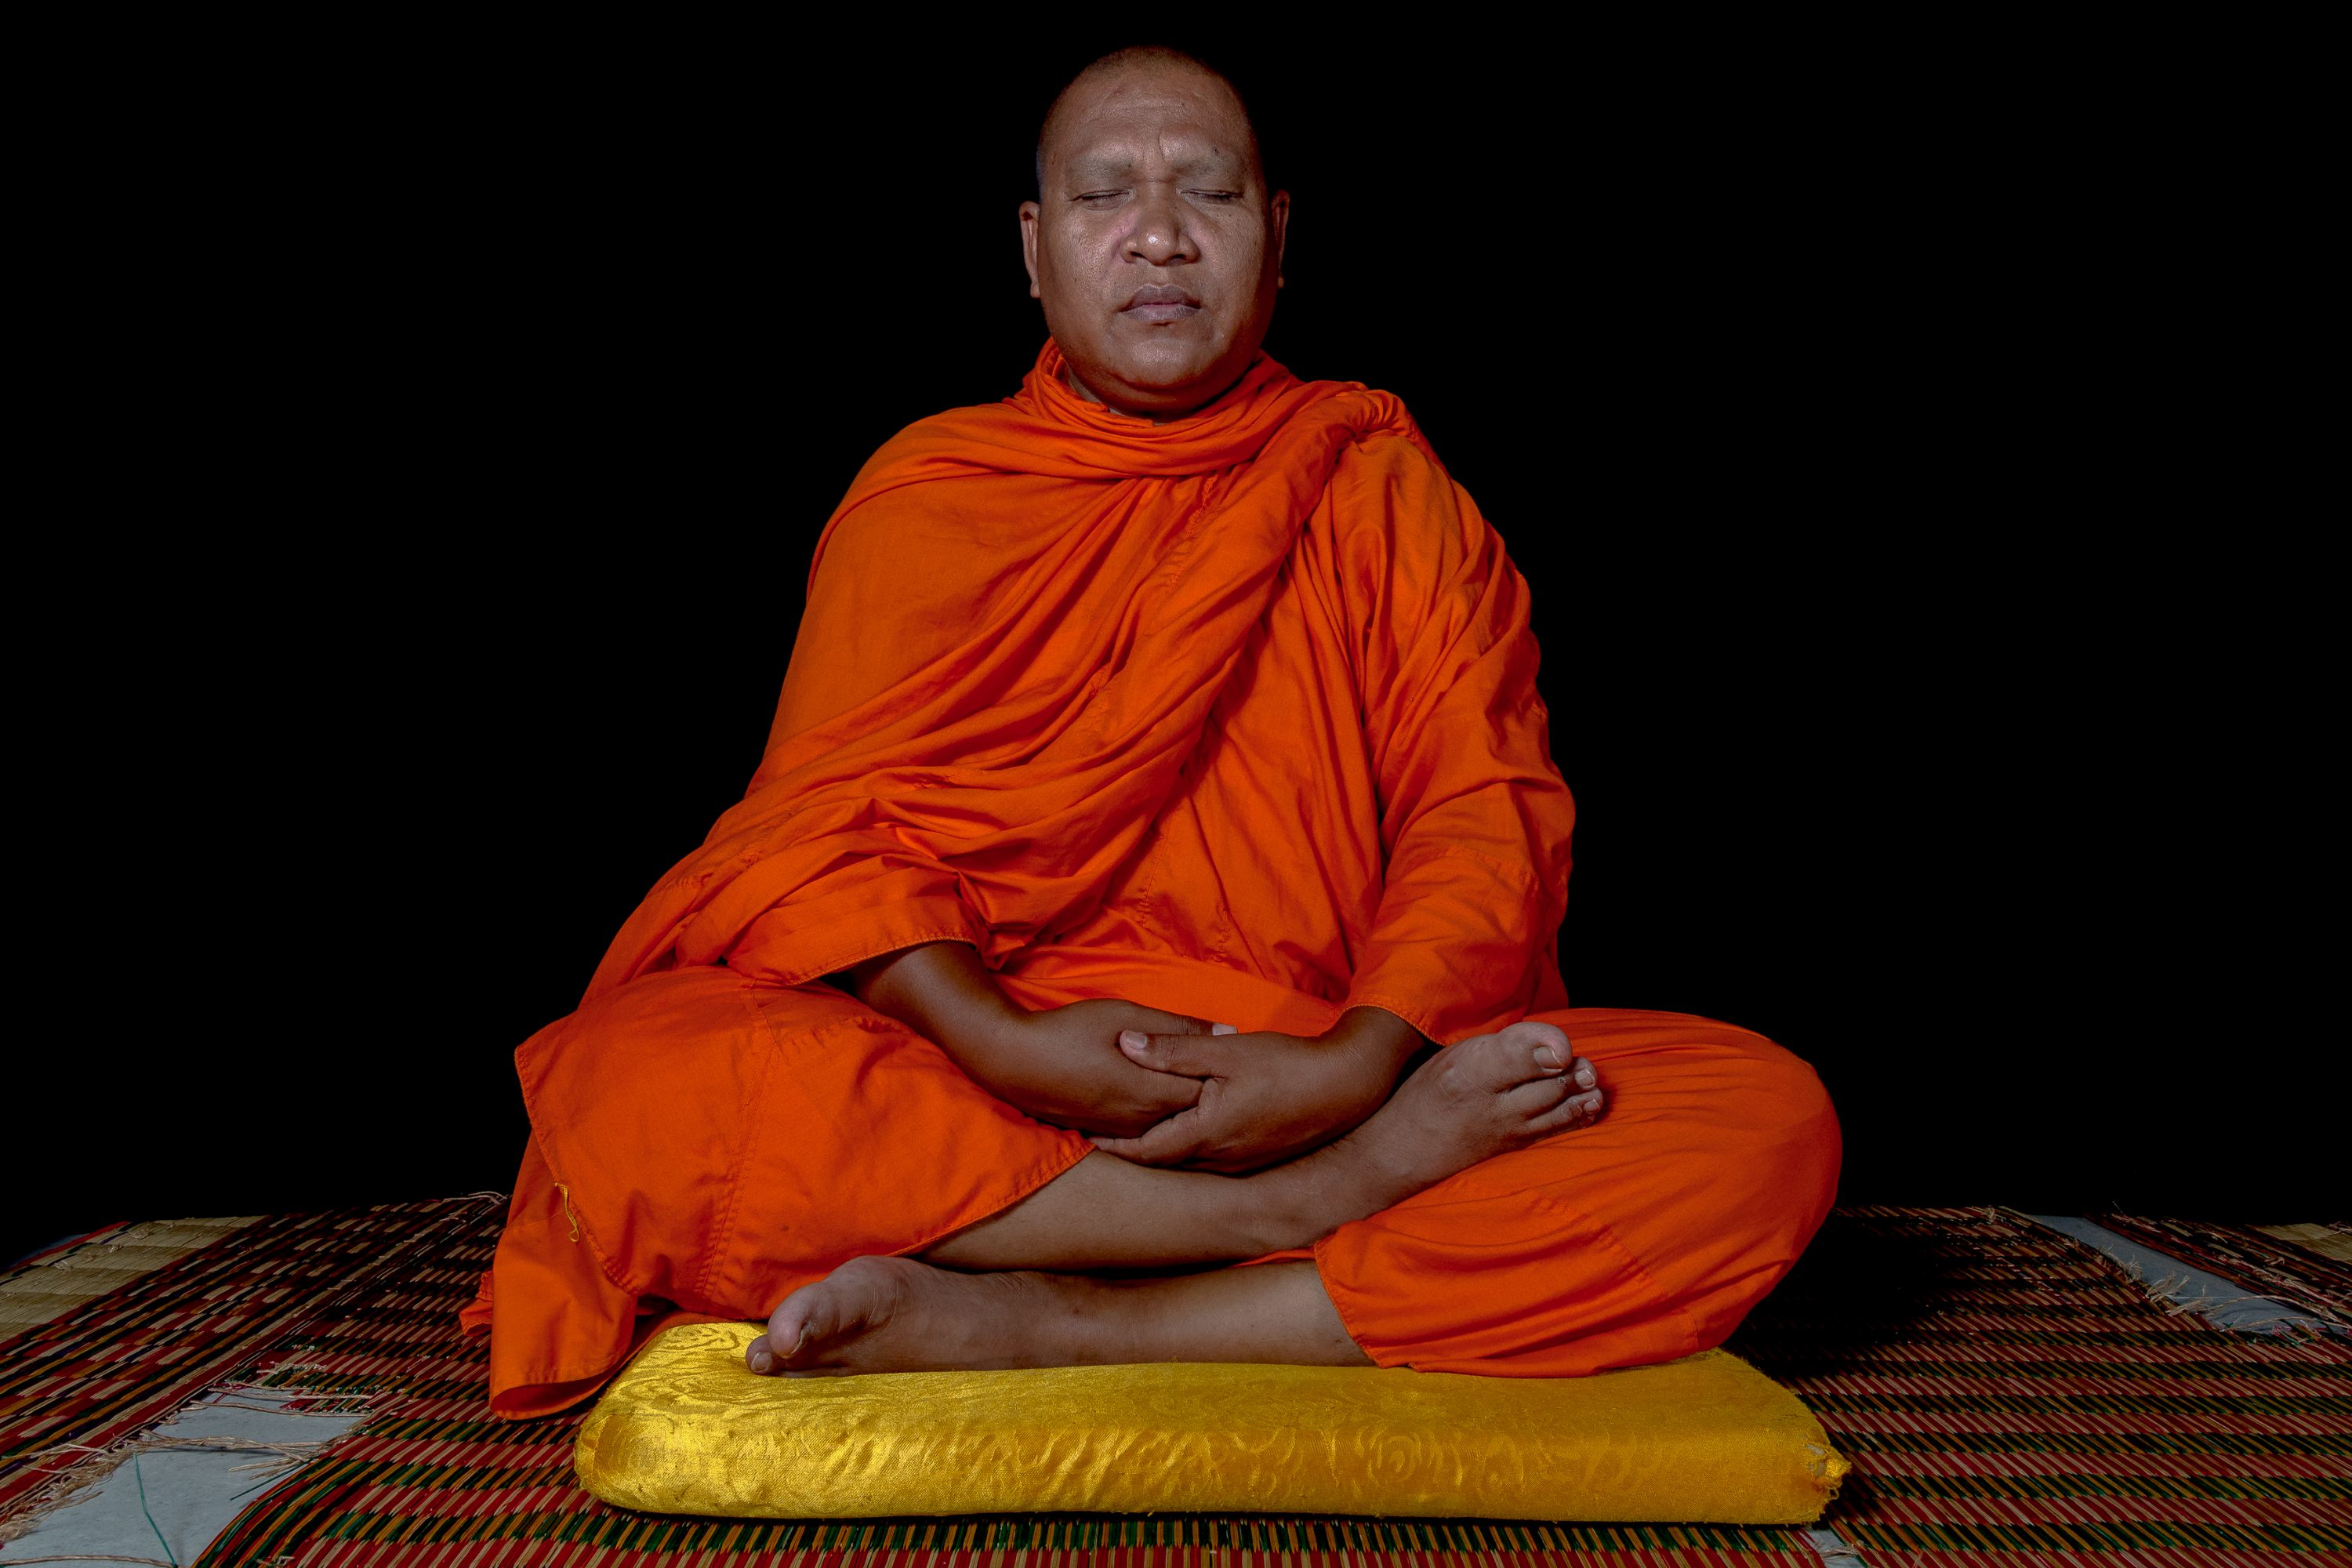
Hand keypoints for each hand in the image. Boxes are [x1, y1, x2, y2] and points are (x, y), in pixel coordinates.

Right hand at [971, 998, 1238, 1138]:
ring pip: (1168, 1127)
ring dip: (1182, 1109)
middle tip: (1221, 1072)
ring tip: (1187, 1083)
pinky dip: (1157, 1120)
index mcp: (1150, 1093)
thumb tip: (1228, 1031)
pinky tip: (1155, 1100)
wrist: (1009, 1060)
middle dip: (1208, 1095)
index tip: (1229, 1058)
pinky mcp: (1103, 1135)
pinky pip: (1143, 1134)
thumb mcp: (1125, 1015)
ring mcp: (1120, 1134)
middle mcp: (1140, 1123)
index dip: (1221, 1075)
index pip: (1207, 1093)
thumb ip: (1177, 1028)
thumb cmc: (1068, 1031)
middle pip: (1191, 1114)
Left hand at [1085, 1014, 1416, 1172]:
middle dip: (1131, 1150)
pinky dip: (1189, 1148)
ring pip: (1188, 1163)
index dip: (1113, 1145)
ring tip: (1134, 1134)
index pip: (1145, 1151)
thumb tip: (1126, 1043)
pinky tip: (1187, 1131)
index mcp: (1206, 1135)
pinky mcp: (1260, 1158)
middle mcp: (1221, 1160)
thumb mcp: (1226, 1051)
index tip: (1085, 1135)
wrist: (1349, 1087)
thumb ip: (1174, 1050)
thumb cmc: (1287, 1065)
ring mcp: (1243, 1164)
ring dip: (1161, 1150)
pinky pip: (1212, 1160)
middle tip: (1098, 1134)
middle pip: (1163, 1161)